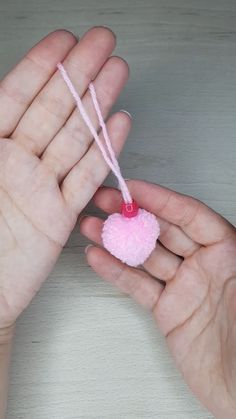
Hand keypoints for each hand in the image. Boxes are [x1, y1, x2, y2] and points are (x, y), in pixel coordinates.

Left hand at [0, 27, 130, 334]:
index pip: (16, 97)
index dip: (43, 67)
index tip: (66, 41)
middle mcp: (16, 164)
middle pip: (53, 110)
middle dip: (79, 74)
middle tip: (103, 44)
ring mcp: (40, 188)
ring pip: (75, 138)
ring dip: (98, 105)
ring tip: (117, 74)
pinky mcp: (60, 215)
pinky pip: (86, 178)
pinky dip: (104, 152)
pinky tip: (118, 125)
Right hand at [80, 180, 235, 418]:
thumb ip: (231, 257)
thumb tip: (221, 233)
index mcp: (228, 252)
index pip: (189, 215)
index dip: (160, 199)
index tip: (133, 189)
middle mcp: (205, 265)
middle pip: (163, 229)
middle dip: (132, 212)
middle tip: (105, 200)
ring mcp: (184, 287)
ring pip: (146, 255)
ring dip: (116, 239)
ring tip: (91, 225)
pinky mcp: (168, 310)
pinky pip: (138, 286)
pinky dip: (116, 271)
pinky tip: (99, 257)